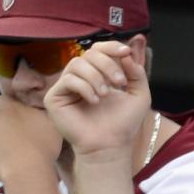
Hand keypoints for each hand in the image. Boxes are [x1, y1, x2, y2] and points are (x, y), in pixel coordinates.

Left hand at [0, 96, 62, 185]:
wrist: (27, 170)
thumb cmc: (43, 146)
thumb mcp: (52, 124)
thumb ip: (41, 113)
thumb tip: (39, 110)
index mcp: (12, 108)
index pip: (4, 100)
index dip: (10, 109)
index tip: (20, 119)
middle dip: (3, 126)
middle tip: (17, 140)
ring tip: (6, 153)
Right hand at [43, 41, 151, 161]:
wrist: (110, 146)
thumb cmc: (123, 123)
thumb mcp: (139, 95)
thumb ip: (136, 72)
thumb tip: (126, 53)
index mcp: (98, 74)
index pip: (99, 50)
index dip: (111, 47)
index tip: (126, 52)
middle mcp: (80, 77)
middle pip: (89, 54)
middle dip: (107, 64)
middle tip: (119, 82)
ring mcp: (66, 86)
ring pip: (77, 63)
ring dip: (95, 77)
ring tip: (105, 95)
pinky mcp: (54, 97)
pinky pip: (68, 80)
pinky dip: (84, 87)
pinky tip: (94, 101)